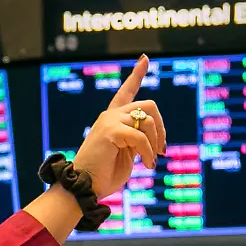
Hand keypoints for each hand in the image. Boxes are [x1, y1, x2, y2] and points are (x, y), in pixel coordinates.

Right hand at [72, 55, 166, 198]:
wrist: (85, 187)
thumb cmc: (104, 176)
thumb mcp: (126, 154)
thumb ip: (137, 140)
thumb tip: (155, 138)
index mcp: (112, 120)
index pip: (126, 91)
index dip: (137, 74)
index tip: (145, 58)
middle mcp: (109, 116)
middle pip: (149, 105)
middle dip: (161, 127)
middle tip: (160, 149)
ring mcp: (108, 121)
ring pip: (148, 119)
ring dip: (155, 142)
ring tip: (151, 160)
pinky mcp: (110, 131)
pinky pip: (141, 137)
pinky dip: (149, 152)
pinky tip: (147, 164)